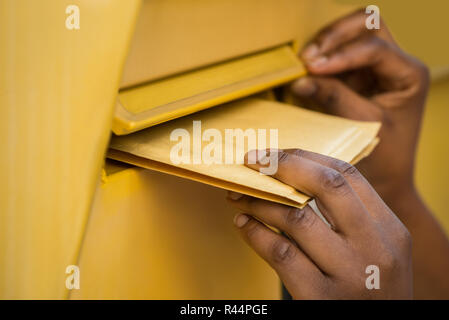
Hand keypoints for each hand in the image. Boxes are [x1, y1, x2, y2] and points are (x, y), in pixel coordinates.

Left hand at [227, 149, 412, 298]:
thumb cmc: (368, 289)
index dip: (305, 158)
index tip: (274, 154)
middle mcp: (375, 249)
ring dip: (259, 201)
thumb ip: (350, 218)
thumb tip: (296, 176)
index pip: (347, 175)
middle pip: (327, 186)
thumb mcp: (376, 251)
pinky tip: (243, 225)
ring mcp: (350, 275)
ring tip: (239, 196)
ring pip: (296, 218)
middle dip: (282, 166)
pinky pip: (281, 253)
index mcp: (390, 230)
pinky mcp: (321, 298)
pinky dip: (255, 233)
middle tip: (251, 160)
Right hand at [290, 9, 429, 199]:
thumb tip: (301, 80)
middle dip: (336, 35)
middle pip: (368, 25)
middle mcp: (395, 64)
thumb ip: (333, 98)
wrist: (387, 177)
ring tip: (304, 62)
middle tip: (308, 57)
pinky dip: (323, 58)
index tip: (312, 67)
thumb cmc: (384, 156)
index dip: (341, 55)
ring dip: (328, 43)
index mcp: (408, 74)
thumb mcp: (361, 126)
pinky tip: (307, 69)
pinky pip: (339, 56)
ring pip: (353, 33)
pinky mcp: (358, 77)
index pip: (374, 48)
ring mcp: (376, 68)